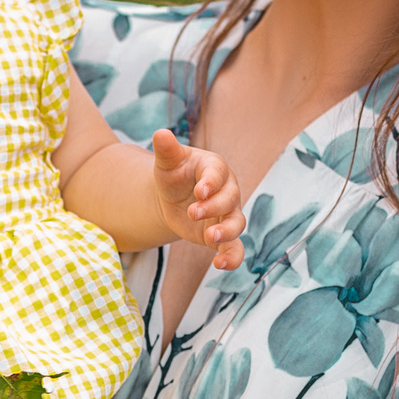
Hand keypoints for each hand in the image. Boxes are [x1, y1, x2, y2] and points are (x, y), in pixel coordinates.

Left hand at [150, 129, 245, 268]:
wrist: (172, 197)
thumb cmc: (172, 174)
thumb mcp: (167, 162)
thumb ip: (166, 149)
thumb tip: (160, 133)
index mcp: (214, 169)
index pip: (218, 174)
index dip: (211, 182)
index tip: (199, 191)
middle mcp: (227, 191)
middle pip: (230, 199)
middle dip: (214, 207)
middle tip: (193, 212)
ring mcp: (227, 214)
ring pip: (237, 223)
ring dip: (227, 232)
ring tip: (210, 238)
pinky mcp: (222, 235)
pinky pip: (235, 247)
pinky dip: (232, 257)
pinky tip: (220, 266)